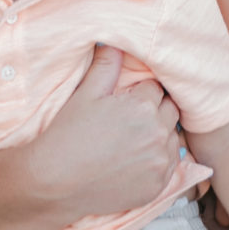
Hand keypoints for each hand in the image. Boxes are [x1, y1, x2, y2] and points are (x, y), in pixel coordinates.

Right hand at [32, 44, 183, 218]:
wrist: (55, 184)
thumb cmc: (67, 136)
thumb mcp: (85, 95)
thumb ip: (105, 67)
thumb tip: (114, 43)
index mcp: (143, 106)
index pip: (156, 88)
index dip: (140, 92)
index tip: (126, 101)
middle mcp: (157, 133)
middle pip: (169, 110)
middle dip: (155, 110)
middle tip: (130, 119)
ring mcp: (160, 162)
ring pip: (173, 138)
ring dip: (160, 134)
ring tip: (133, 140)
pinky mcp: (157, 186)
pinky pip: (170, 165)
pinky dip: (159, 160)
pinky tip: (137, 160)